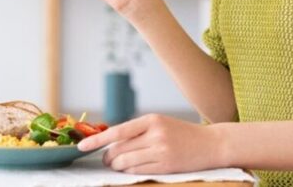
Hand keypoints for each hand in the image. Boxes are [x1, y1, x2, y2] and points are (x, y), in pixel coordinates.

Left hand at [77, 113, 222, 173]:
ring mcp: (160, 152)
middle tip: (107, 159)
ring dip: (117, 166)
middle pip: (118, 150)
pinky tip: (132, 168)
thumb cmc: (182, 133)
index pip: (117, 131)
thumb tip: (110, 142)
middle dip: (108, 157)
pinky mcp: (165, 166)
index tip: (81, 147)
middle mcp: (155, 135)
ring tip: (119, 164)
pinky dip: (129, 172)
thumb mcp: (160, 124)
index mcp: (151, 120)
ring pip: (125, 163)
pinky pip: (136, 172)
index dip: (96, 140)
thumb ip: (137, 131)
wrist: (211, 144)